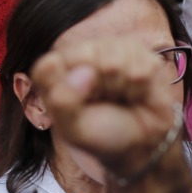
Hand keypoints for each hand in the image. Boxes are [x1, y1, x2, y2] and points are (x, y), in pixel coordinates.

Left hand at [29, 37, 180, 178]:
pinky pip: (138, 58)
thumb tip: (83, 71)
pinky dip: (139, 82)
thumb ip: (63, 103)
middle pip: (83, 55)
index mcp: (55, 73)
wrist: (143, 143)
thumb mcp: (74, 129)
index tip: (78, 106)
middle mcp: (78, 56)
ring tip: (120, 96)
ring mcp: (107, 49)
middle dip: (97, 86)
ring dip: (120, 85)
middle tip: (103, 101)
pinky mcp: (136, 50)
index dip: (66, 87)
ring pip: (113, 59)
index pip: (48, 66)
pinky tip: (137, 92)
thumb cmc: (102, 135)